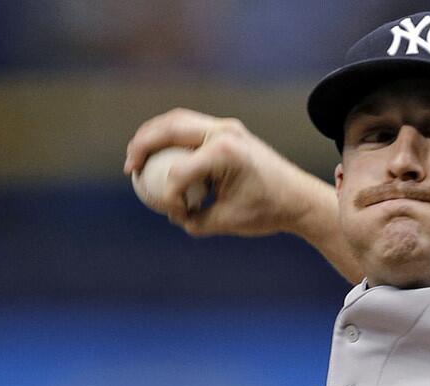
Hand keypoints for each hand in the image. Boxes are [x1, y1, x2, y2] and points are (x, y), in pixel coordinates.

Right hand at [123, 108, 334, 239]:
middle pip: (169, 127)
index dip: (169, 195)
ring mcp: (228, 127)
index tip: (176, 213)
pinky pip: (191, 127)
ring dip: (153, 136)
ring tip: (137, 158)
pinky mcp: (229, 130)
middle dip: (141, 145)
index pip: (179, 170)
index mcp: (225, 152)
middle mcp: (225, 132)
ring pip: (177, 120)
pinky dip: (171, 138)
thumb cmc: (267, 212)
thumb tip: (170, 213)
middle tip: (130, 168)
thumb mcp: (227, 222)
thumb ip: (195, 219)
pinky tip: (159, 157)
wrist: (298, 198)